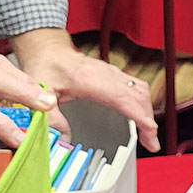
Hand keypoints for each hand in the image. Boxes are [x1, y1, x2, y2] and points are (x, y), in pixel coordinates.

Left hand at [11, 30, 159, 151]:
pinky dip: (142, 103)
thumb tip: (63, 138)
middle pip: (138, 95)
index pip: (124, 97)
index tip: (150, 132)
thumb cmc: (45, 66)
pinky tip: (140, 117)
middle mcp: (107, 74)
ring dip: (148, 111)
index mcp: (92, 79)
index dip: (140, 115)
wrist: (47, 49)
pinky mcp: (113, 75)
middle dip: (149, 120)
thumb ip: (50, 116)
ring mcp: (112, 73)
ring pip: (140, 90)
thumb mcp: (41, 91)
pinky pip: (135, 87)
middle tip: (151, 143)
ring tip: (149, 135)